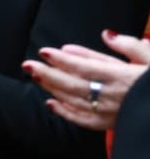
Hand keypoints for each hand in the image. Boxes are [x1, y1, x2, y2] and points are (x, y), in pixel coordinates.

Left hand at [23, 30, 149, 130]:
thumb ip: (130, 45)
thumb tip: (106, 33)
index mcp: (124, 77)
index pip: (86, 68)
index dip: (64, 60)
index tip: (45, 51)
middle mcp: (114, 96)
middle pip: (74, 85)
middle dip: (49, 74)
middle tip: (28, 64)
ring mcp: (112, 113)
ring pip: (75, 101)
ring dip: (53, 89)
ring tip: (36, 76)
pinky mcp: (112, 125)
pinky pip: (84, 121)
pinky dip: (66, 112)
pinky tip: (51, 103)